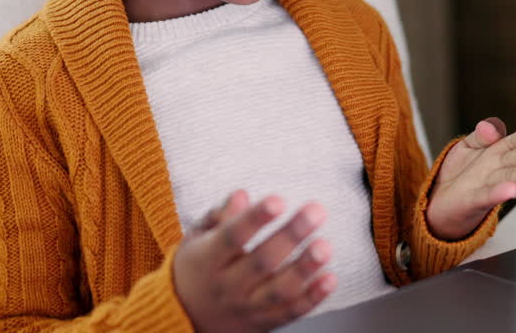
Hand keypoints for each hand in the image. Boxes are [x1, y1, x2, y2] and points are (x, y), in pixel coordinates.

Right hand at [173, 190, 335, 332]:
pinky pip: (290, 313)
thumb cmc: (196, 267)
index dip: (255, 219)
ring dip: (305, 268)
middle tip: (316, 211)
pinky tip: (330, 278)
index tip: (278, 200)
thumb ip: (219, 215)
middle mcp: (226, 286)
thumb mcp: (196, 238)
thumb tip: (242, 195)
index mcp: (207, 260)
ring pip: (279, 291)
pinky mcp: (264, 324)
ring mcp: (246, 308)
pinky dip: (312, 298)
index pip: (232, 237)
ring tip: (325, 246)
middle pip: (261, 262)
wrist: (185, 317)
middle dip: (291, 235)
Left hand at [425, 118, 515, 239]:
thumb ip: (482, 134)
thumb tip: (490, 126)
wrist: (441, 206)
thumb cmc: (460, 178)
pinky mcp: (473, 201)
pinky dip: (499, 192)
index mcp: (501, 152)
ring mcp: (489, 185)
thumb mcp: (469, 146)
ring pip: (515, 177)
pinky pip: (487, 196)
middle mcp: (500, 169)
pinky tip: (511, 189)